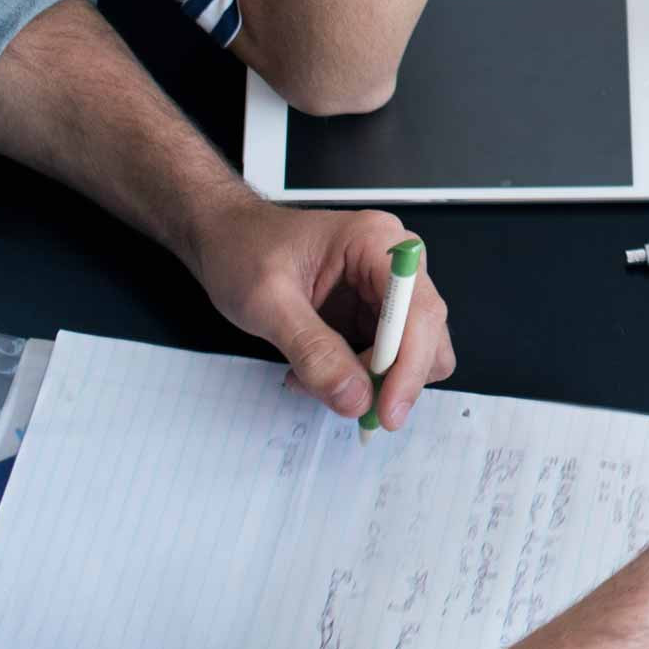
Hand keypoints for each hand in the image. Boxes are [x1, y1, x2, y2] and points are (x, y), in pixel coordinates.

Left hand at [180, 196, 457, 426]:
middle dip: (388, 377)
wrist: (222, 238)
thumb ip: (312, 350)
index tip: (388, 410)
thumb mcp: (267, 302)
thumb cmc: (241, 250)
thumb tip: (355, 397)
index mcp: (377, 243)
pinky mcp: (370, 314)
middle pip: (425, 336)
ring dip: (367, 381)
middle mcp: (393, 264)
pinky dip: (353, 378)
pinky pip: (382, 360)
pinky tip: (311, 371)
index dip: (410, 364)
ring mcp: (384, 290)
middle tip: (342, 399)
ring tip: (311, 377)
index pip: (418, 310)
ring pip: (408, 355)